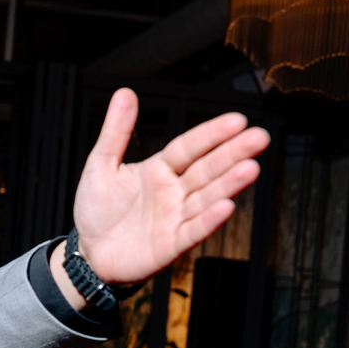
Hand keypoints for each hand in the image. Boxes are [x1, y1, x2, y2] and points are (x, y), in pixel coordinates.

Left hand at [71, 88, 270, 284]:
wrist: (89, 253)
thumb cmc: (97, 211)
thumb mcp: (101, 165)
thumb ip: (116, 132)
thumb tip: (124, 93)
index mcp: (159, 170)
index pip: (189, 148)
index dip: (211, 135)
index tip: (237, 121)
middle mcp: (173, 192)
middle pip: (207, 170)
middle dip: (233, 154)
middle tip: (259, 137)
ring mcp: (175, 218)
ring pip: (206, 198)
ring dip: (228, 185)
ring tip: (250, 169)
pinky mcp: (170, 245)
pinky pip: (192, 231)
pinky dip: (208, 220)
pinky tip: (226, 207)